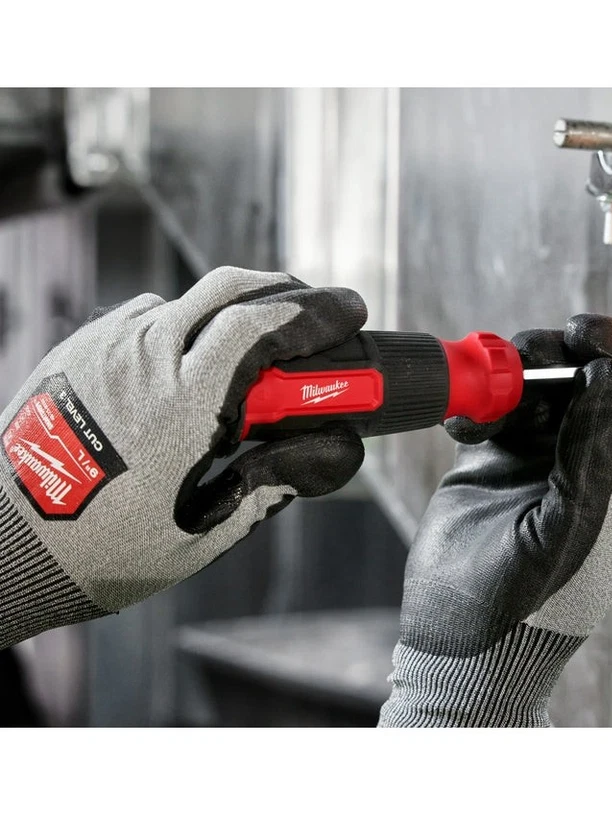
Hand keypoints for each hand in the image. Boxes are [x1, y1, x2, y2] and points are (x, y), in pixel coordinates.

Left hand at [0, 267, 366, 648]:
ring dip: (233, 313)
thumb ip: (273, 484)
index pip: (259, 324)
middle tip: (316, 317)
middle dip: (286, 294)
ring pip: (187, 300)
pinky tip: (188, 369)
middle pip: (231, 287)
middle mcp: (139, 358)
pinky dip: (182, 328)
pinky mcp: (78, 348)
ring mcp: (103, 346)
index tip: (351, 314)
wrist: (3, 548)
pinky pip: (144, 317)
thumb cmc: (100, 548)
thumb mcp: (202, 530)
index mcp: (179, 404)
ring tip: (253, 356)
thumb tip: (332, 450)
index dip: (316, 312)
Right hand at [379, 314, 611, 726]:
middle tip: (531, 352)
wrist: (459, 637)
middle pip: (589, 381)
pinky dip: (480, 402)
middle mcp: (588, 461)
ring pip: (542, 387)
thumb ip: (593, 451)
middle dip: (561, 358)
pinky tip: (465, 428)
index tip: (585, 335)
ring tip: (492, 386)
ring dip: (518, 374)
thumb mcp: (570, 526)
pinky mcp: (496, 458)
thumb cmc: (531, 604)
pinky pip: (497, 408)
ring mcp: (541, 457)